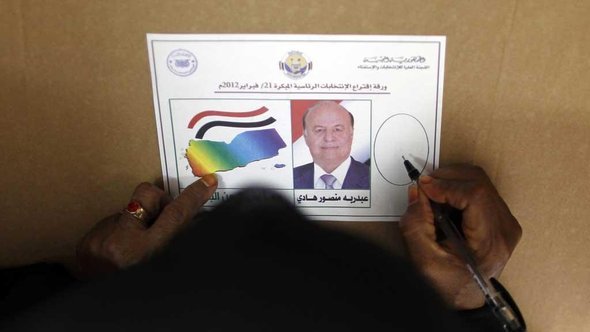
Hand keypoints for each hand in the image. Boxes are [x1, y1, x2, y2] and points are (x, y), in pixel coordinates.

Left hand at [76, 174, 216, 278]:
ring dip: (135, 224)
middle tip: (158, 222)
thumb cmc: (142, 290)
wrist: (100, 309)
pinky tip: (116, 254)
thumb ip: (174, 239)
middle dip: (157, 203)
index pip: (176, 215)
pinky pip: (110, 223)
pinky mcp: (86, 241)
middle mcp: (121, 243)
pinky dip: (117, 235)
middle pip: (148, 196)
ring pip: (127, 210)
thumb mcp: (165, 265)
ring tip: (132, 250)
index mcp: (147, 253)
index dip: (193, 197)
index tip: (207, 182)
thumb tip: (188, 218)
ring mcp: (100, 240)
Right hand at [399, 165, 521, 309]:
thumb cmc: (446, 284)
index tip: (422, 187)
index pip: (475, 196)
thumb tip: (416, 191)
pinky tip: (444, 204)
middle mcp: (505, 228)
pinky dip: (456, 188)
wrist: (465, 297)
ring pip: (479, 180)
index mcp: (490, 242)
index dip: (446, 186)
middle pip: (478, 182)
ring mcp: (506, 221)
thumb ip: (416, 224)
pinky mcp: (501, 216)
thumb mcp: (423, 260)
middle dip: (446, 179)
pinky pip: (479, 188)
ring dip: (450, 182)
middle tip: (423, 190)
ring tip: (433, 198)